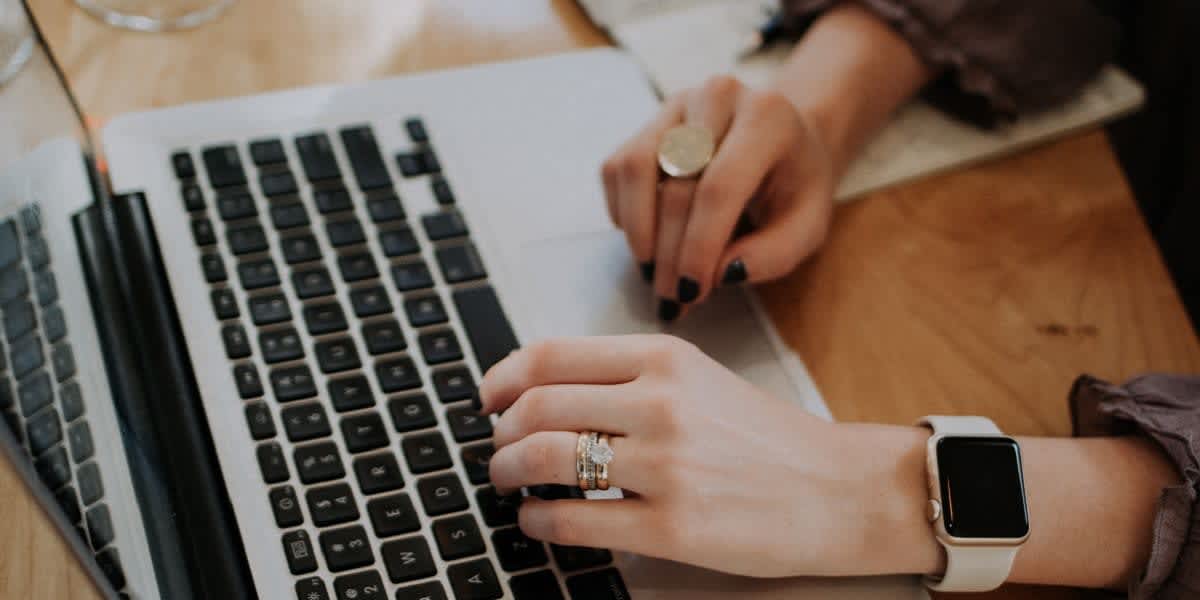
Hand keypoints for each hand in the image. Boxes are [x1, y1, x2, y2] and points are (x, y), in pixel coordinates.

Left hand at [478, 335, 937, 577]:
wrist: (840, 491)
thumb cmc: (768, 439)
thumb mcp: (700, 380)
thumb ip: (628, 378)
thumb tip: (545, 390)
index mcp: (665, 359)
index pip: (551, 355)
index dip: (503, 377)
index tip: (487, 397)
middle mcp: (661, 404)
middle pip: (537, 406)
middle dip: (500, 432)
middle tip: (496, 448)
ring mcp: (666, 467)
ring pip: (545, 459)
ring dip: (508, 472)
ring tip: (509, 482)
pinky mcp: (672, 528)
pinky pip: (574, 520)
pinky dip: (538, 521)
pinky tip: (537, 521)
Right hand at [601, 76, 835, 320]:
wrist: (784, 138)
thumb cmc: (796, 185)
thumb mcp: (807, 226)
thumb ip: (774, 254)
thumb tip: (721, 273)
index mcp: (767, 118)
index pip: (720, 187)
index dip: (699, 245)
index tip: (692, 291)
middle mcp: (718, 97)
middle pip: (676, 186)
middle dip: (670, 254)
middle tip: (673, 298)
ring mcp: (677, 104)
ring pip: (634, 169)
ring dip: (638, 232)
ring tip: (653, 272)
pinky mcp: (648, 121)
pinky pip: (617, 169)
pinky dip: (624, 213)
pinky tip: (648, 239)